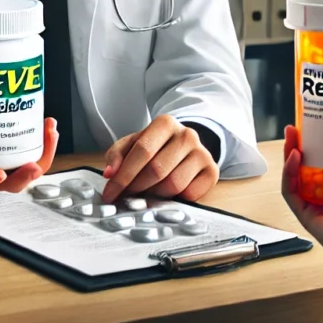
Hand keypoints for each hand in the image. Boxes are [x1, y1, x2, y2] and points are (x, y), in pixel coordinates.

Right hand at [0, 115, 57, 197]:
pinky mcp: (15, 156)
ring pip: (26, 170)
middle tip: (33, 165)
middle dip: (24, 176)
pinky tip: (48, 126)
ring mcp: (4, 167)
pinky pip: (32, 155)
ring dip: (42, 156)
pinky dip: (43, 144)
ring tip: (49, 134)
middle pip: (8, 184)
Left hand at [102, 114, 217, 202]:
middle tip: (126, 197)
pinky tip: (167, 194)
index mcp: (165, 123)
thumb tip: (110, 173)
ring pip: (173, 184)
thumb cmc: (156, 146)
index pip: (142, 151)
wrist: (185, 145)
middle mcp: (187, 135)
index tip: (110, 193)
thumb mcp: (133, 143)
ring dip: (155, 195)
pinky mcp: (212, 171)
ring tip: (147, 193)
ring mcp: (202, 153)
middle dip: (136, 187)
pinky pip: (190, 194)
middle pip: (157, 170)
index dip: (123, 176)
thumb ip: (117, 154)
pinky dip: (175, 199)